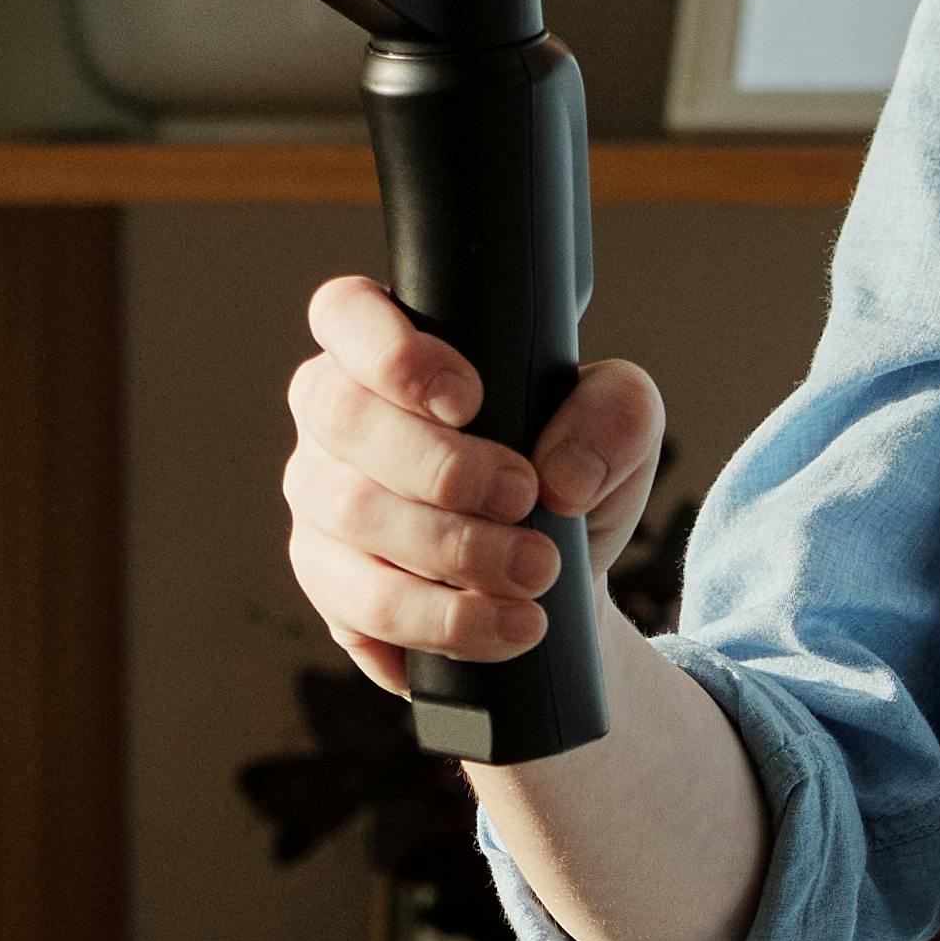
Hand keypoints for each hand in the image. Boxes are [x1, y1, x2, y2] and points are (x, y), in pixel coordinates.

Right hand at [283, 274, 665, 698]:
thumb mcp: (619, 430)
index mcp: (387, 351)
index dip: (393, 353)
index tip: (470, 399)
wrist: (554, 580)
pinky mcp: (331, 585)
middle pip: (344, 418)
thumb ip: (615, 412)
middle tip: (525, 498)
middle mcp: (335, 419)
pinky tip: (507, 625)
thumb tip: (562, 475)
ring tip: (537, 572)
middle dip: (444, 466)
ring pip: (353, 515)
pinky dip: (446, 620)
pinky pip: (363, 604)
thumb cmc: (565, 477)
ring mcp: (320, 503)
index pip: (345, 315)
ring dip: (456, 550)